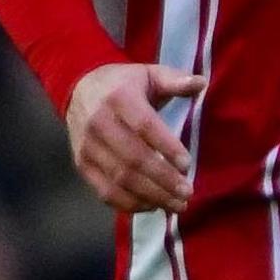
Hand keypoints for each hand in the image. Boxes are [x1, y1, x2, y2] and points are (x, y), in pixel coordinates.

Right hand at [65, 63, 203, 214]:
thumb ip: (175, 80)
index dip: (166, 147)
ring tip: (177, 205)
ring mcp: (87, 147)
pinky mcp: (82, 165)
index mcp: (118, 98)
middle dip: (163, 179)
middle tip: (187, 192)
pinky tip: (152, 206)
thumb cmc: (123, 85)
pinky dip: (130, 204)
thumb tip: (201, 83)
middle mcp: (98, 123)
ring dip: (151, 196)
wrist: (78, 91)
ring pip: (120, 179)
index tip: (187, 164)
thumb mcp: (148, 74)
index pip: (144, 126)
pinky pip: (105, 191)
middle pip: (133, 158)